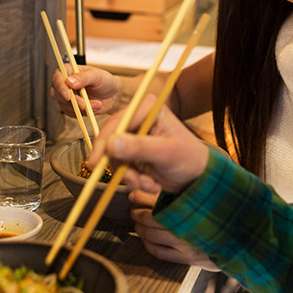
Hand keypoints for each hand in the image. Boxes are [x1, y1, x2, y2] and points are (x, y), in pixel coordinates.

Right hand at [49, 66, 123, 115]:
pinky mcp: (71, 107)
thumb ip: (83, 77)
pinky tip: (93, 108)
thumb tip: (69, 81)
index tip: (68, 96)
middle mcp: (65, 83)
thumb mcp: (96, 76)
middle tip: (84, 104)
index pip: (57, 77)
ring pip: (63, 105)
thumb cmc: (105, 81)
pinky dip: (82, 113)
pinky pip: (71, 113)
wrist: (113, 95)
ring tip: (96, 104)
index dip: (60, 87)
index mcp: (69, 71)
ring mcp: (67, 96)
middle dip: (71, 100)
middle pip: (56, 93)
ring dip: (80, 107)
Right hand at [89, 95, 209, 194]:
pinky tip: (151, 184)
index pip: (118, 122)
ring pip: (114, 158)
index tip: (96, 162)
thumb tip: (111, 144)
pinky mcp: (132, 154)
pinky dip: (133, 180)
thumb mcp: (166, 152)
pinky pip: (120, 168)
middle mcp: (138, 119)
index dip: (104, 142)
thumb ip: (139, 147)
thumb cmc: (189, 158)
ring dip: (129, 176)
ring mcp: (134, 137)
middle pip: (110, 139)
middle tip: (131, 181)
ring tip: (149, 184)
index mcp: (148, 108)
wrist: (196, 176)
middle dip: (121, 165)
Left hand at [129, 190, 218, 270]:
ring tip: (138, 224)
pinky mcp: (186, 258)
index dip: (142, 199)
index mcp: (191, 208)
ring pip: (152, 236)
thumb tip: (148, 190)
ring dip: (140, 229)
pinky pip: (159, 252)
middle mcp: (188, 226)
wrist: (236, 239)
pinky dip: (148, 244)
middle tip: (134, 211)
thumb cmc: (215, 218)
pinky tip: (146, 239)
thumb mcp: (199, 201)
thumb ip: (176, 195)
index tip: (133, 196)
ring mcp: (186, 244)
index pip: (158, 202)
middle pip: (152, 219)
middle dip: (138, 214)